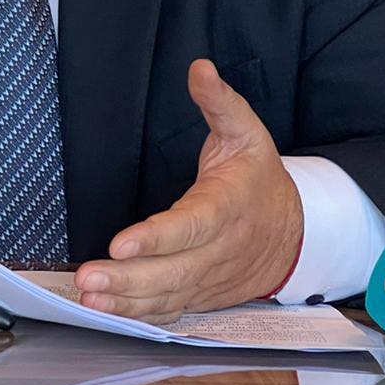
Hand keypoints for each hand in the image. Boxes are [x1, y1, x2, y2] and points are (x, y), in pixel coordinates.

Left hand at [75, 59, 302, 322]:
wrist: (297, 232)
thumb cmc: (259, 179)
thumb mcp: (247, 132)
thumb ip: (220, 102)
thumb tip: (200, 69)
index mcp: (228, 206)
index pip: (191, 227)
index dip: (157, 239)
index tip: (121, 244)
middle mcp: (220, 249)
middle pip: (174, 272)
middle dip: (129, 278)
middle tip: (88, 278)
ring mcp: (212, 279)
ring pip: (170, 296)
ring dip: (127, 302)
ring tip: (89, 297)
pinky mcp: (203, 296)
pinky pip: (172, 311)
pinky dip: (140, 316)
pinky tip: (107, 312)